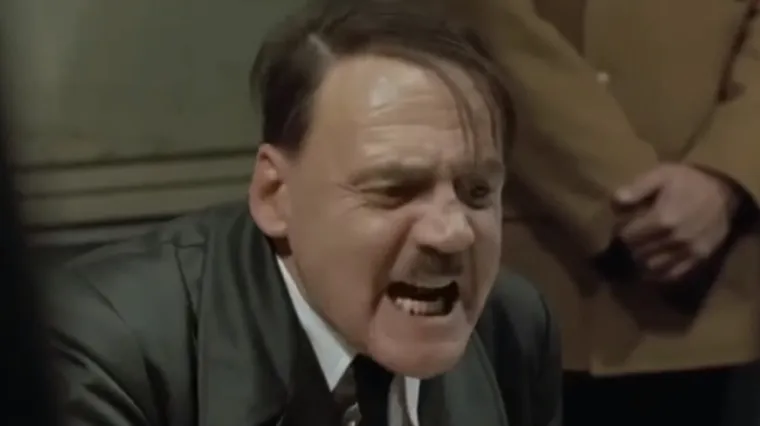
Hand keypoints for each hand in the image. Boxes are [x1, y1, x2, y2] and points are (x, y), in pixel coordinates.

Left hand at [613, 164, 738, 281]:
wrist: (724, 192)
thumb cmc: (688, 181)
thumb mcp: (661, 175)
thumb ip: (636, 189)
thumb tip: (615, 202)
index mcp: (662, 219)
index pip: (628, 236)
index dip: (621, 231)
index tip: (622, 226)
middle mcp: (675, 239)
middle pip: (637, 252)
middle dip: (630, 246)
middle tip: (631, 238)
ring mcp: (688, 251)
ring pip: (652, 267)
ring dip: (642, 260)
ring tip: (641, 250)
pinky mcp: (699, 259)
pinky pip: (673, 274)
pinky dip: (658, 273)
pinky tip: (653, 264)